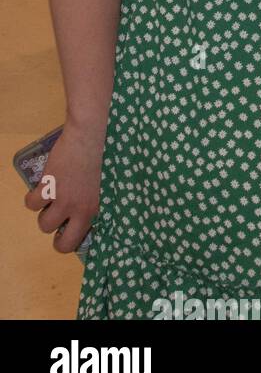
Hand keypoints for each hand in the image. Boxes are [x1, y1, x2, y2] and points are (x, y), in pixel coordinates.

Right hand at [23, 122, 103, 254]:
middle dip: (60, 236)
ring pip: (44, 225)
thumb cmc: (114, 147)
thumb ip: (109, 194)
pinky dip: (32, 197)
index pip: (89, 239)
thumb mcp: (118, 176)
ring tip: (54, 199)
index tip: (78, 228)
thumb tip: (101, 203)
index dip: (79, 237)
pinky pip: (31, 203)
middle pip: (63, 244)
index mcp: (103, 207)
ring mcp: (64, 199)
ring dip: (46, 214)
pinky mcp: (49, 185)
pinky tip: (42, 187)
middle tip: (62, 220)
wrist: (97, 128)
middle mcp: (82, 209)